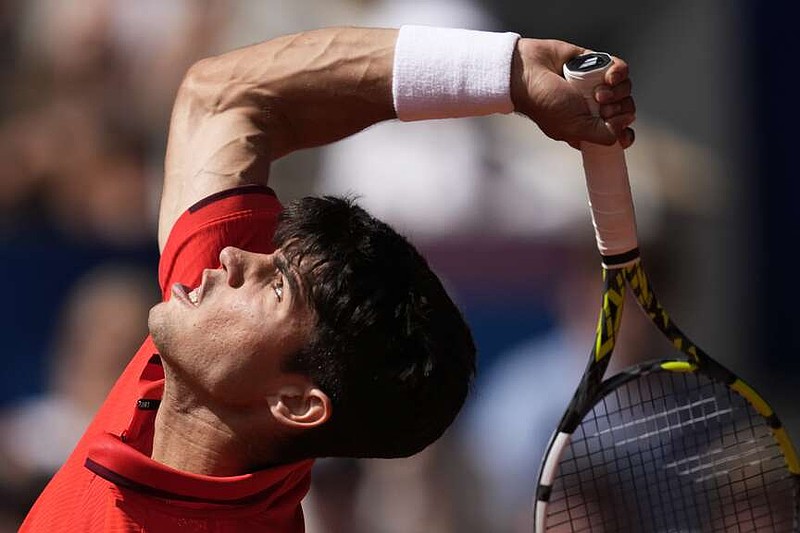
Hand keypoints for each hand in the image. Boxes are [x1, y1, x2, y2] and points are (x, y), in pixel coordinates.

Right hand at [510, 38, 635, 148]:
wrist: (529, 72)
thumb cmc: (544, 103)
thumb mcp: (575, 129)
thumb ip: (604, 134)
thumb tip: (626, 121)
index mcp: (586, 127)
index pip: (616, 134)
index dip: (624, 133)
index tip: (622, 131)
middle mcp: (592, 107)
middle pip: (625, 110)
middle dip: (618, 109)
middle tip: (601, 107)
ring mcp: (596, 86)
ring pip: (625, 89)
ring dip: (617, 91)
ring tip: (598, 91)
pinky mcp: (597, 64)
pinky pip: (621, 69)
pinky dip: (619, 72)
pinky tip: (609, 76)